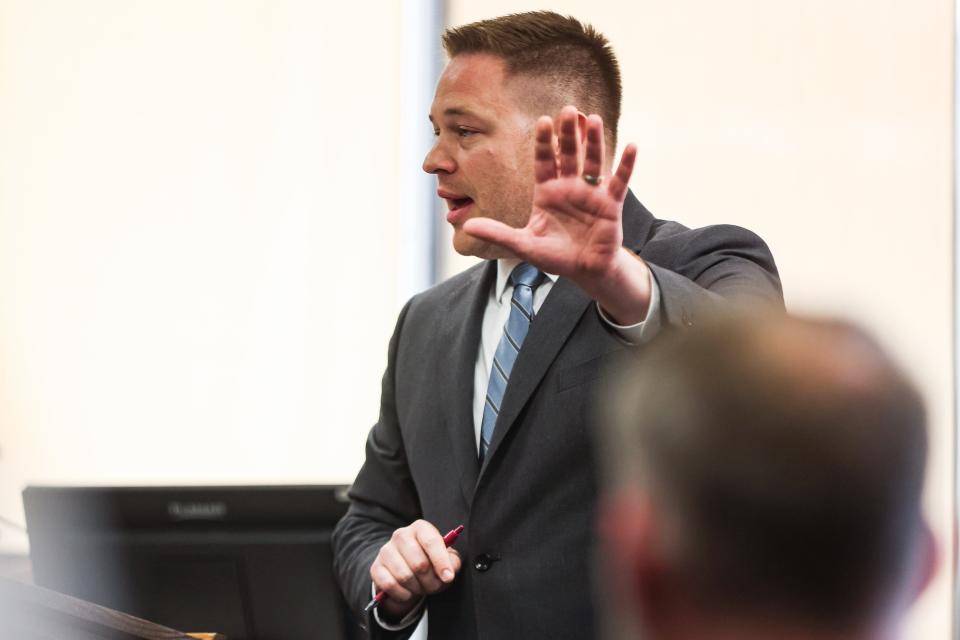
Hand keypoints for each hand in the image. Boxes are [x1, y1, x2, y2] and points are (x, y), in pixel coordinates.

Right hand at [370, 520, 462, 619]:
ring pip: (404, 576)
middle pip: (419, 563)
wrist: (408, 570)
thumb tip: (448, 571)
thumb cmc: (431, 562)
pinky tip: (408, 592)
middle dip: (430, 581)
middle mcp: (401, 535)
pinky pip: (390, 585)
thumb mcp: (447, 560)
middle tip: (434, 586)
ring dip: (417, 589)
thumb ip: (452, 563)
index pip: (431, 542)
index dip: (441, 562)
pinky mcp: (376, 567)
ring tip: (421, 588)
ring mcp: (386, 550)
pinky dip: (403, 594)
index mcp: (420, 528)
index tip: (448, 577)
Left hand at [463, 106, 652, 323]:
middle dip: (568, 134)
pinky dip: (626, 165)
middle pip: (568, 155)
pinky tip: (631, 145)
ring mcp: (591, 193)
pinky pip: (619, 182)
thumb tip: (465, 226)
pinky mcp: (610, 204)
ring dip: (594, 142)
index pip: (544, 161)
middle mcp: (569, 187)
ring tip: (593, 119)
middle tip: (568, 109)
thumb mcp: (523, 245)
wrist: (584, 270)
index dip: (543, 142)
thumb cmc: (554, 256)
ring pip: (592, 162)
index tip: (543, 121)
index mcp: (547, 192)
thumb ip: (498, 233)